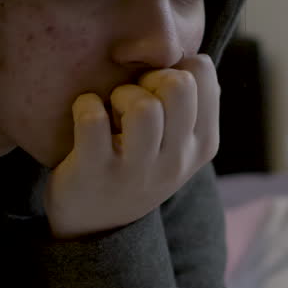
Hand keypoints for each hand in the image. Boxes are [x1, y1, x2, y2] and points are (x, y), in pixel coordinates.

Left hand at [45, 54, 219, 238]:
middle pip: (178, 85)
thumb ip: (193, 106)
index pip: (202, 72)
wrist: (95, 227)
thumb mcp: (177, 145)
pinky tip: (84, 115)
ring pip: (144, 107)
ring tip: (111, 110)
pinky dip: (84, 106)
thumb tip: (197, 60)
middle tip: (131, 97)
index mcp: (202, 145)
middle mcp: (177, 161)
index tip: (156, 89)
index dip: (174, 66)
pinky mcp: (95, 173)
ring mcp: (137, 171)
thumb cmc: (137, 167)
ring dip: (120, 95)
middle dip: (149, 78)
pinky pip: (93, 118)